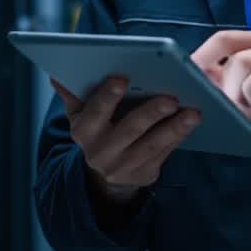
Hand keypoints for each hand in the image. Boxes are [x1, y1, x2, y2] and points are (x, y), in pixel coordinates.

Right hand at [50, 77, 200, 203]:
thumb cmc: (97, 127)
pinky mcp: (144, 175)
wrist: (105, 171)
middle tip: (171, 98)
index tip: (122, 78)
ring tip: (193, 112)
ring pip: (152, 145)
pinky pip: (165, 154)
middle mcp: (100, 152)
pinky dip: (180, 137)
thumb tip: (57, 75)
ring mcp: (123, 167)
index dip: (107, 96)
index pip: (94, 112)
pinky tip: (193, 121)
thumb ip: (74, 93)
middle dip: (150, 113)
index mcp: (83, 131)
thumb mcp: (80, 112)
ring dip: (174, 128)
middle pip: (129, 130)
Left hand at [191, 30, 250, 170]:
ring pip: (240, 61)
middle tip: (208, 96)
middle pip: (225, 43)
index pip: (219, 39)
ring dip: (231, 88)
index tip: (179, 79)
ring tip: (239, 106)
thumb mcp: (234, 95)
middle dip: (209, 70)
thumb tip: (179, 79)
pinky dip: (249, 92)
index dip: (198, 56)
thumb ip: (215, 82)